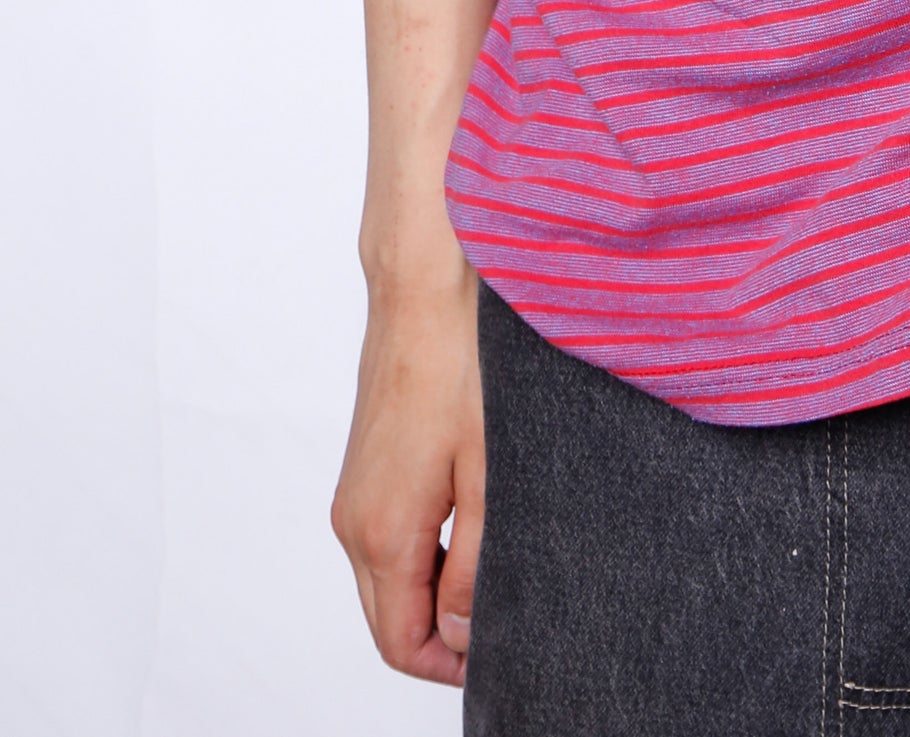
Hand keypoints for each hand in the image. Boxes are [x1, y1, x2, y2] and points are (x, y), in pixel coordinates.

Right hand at [330, 271, 484, 686]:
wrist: (422, 287)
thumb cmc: (463, 366)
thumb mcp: (489, 473)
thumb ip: (476, 564)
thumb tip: (463, 638)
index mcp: (383, 534)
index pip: (401, 646)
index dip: (451, 667)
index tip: (505, 654)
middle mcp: (354, 522)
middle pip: (389, 621)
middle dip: (443, 638)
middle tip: (511, 619)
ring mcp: (354, 494)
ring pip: (387, 581)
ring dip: (435, 593)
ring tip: (500, 569)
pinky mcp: (366, 468)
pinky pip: (387, 539)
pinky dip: (425, 554)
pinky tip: (474, 525)